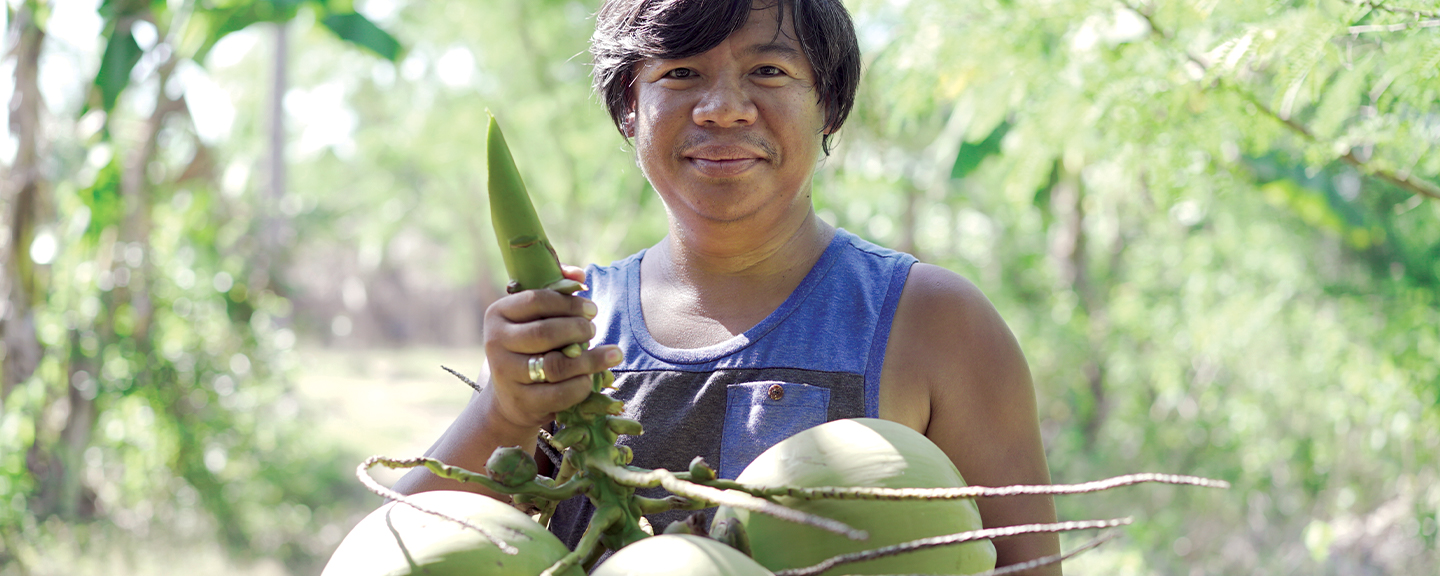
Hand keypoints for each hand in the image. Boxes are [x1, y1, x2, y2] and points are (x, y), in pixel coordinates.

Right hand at [482, 265, 622, 430]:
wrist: (511, 397)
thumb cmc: (531, 347)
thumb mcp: (536, 317)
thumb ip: (557, 290)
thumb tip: (579, 275)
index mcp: (498, 314)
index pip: (537, 300)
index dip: (570, 303)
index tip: (592, 310)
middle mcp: (495, 343)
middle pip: (546, 332)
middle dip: (579, 330)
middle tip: (593, 331)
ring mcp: (506, 374)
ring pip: (555, 365)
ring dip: (589, 359)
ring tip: (609, 354)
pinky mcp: (522, 402)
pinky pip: (560, 393)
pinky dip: (582, 384)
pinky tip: (592, 378)